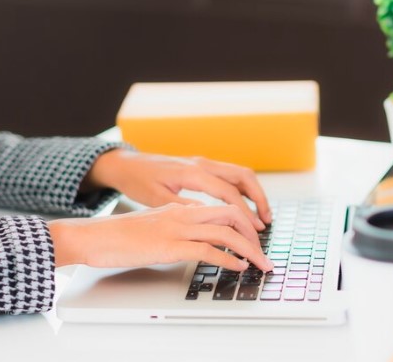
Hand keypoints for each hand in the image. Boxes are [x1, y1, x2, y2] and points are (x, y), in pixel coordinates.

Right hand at [49, 203, 273, 271]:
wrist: (94, 236)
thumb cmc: (120, 234)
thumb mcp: (155, 223)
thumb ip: (177, 224)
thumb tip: (198, 235)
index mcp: (180, 207)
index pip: (223, 207)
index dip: (244, 222)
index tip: (255, 239)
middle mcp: (183, 213)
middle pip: (231, 214)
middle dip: (254, 233)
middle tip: (264, 252)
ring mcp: (177, 228)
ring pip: (225, 231)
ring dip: (249, 249)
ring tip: (260, 263)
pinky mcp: (169, 246)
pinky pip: (207, 249)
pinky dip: (228, 259)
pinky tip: (237, 267)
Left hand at [85, 150, 271, 229]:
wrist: (126, 164)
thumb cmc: (137, 180)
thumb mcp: (156, 198)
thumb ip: (184, 208)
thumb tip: (209, 219)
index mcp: (192, 173)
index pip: (228, 192)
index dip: (245, 212)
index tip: (254, 230)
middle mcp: (202, 164)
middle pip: (243, 177)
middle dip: (259, 199)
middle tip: (266, 222)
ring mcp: (204, 163)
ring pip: (240, 173)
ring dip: (254, 193)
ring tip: (262, 216)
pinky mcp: (202, 166)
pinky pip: (231, 174)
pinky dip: (244, 189)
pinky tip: (245, 205)